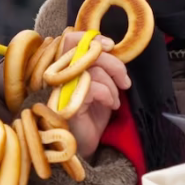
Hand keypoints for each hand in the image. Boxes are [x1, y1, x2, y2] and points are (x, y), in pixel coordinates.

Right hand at [55, 33, 131, 157]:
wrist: (86, 147)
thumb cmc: (92, 116)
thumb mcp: (100, 87)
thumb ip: (101, 68)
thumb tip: (112, 49)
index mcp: (65, 68)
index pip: (70, 40)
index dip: (90, 37)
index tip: (110, 45)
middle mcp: (59, 75)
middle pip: (86, 51)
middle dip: (113, 64)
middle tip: (124, 81)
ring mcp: (61, 89)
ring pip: (94, 70)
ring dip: (112, 85)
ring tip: (115, 100)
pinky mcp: (67, 103)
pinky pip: (93, 87)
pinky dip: (108, 94)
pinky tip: (110, 106)